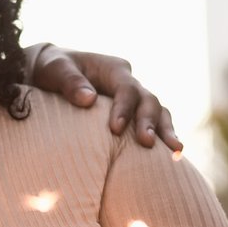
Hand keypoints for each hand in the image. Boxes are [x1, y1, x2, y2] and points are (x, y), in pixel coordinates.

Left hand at [26, 44, 181, 151]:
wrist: (52, 73)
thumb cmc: (52, 69)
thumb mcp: (55, 69)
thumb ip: (70, 81)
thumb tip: (89, 99)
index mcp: (113, 68)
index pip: (126, 88)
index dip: (124, 108)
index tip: (115, 130)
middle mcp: (128, 82)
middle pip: (148, 100)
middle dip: (150, 122)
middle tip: (147, 143)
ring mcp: (133, 99)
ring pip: (158, 112)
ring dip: (166, 131)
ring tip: (175, 152)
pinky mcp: (133, 114)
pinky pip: (153, 124)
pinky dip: (163, 138)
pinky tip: (172, 157)